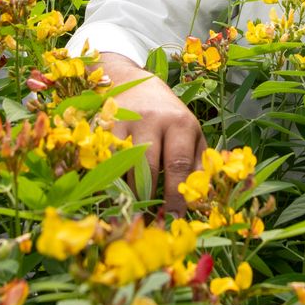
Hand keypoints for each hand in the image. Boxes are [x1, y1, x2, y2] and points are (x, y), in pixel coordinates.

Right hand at [95, 53, 207, 214]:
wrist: (140, 85)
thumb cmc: (172, 118)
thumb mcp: (192, 136)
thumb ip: (199, 164)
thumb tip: (200, 199)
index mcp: (181, 124)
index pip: (179, 163)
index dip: (175, 194)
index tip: (174, 217)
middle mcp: (154, 119)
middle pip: (147, 166)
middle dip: (147, 197)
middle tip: (148, 219)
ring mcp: (127, 120)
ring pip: (123, 164)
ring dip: (125, 191)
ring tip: (129, 210)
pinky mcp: (105, 124)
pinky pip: (104, 157)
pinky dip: (105, 177)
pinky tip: (110, 191)